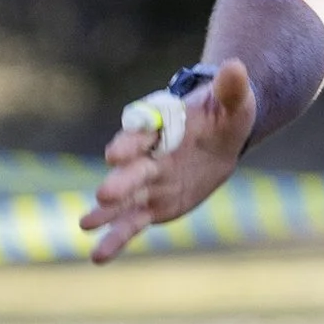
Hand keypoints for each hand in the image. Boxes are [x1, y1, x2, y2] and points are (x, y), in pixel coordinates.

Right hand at [81, 58, 255, 263]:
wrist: (220, 139)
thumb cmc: (224, 116)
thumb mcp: (234, 103)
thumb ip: (231, 88)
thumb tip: (237, 66)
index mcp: (158, 125)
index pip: (138, 133)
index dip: (129, 142)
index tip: (117, 153)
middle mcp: (145, 155)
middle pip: (129, 168)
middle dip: (119, 180)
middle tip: (105, 193)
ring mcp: (146, 182)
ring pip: (124, 199)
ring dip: (107, 211)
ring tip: (86, 224)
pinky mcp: (151, 206)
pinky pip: (131, 224)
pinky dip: (115, 239)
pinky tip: (97, 257)